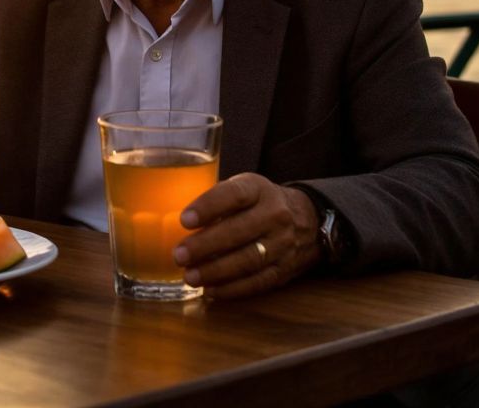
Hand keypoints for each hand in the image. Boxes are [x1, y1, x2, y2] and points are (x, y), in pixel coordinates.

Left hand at [172, 173, 321, 298]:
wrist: (307, 219)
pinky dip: (232, 289)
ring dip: (216, 271)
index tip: (184, 220)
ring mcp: (283, 243)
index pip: (235, 195)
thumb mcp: (244, 188)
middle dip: (206, 245)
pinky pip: (257, 281)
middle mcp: (275, 215)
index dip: (209, 207)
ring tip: (190, 276)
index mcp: (259, 189)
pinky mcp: (284, 269)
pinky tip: (210, 291)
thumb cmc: (259, 203)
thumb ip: (216, 200)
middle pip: (239, 231)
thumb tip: (170, 219)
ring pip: (248, 260)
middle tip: (179, 255)